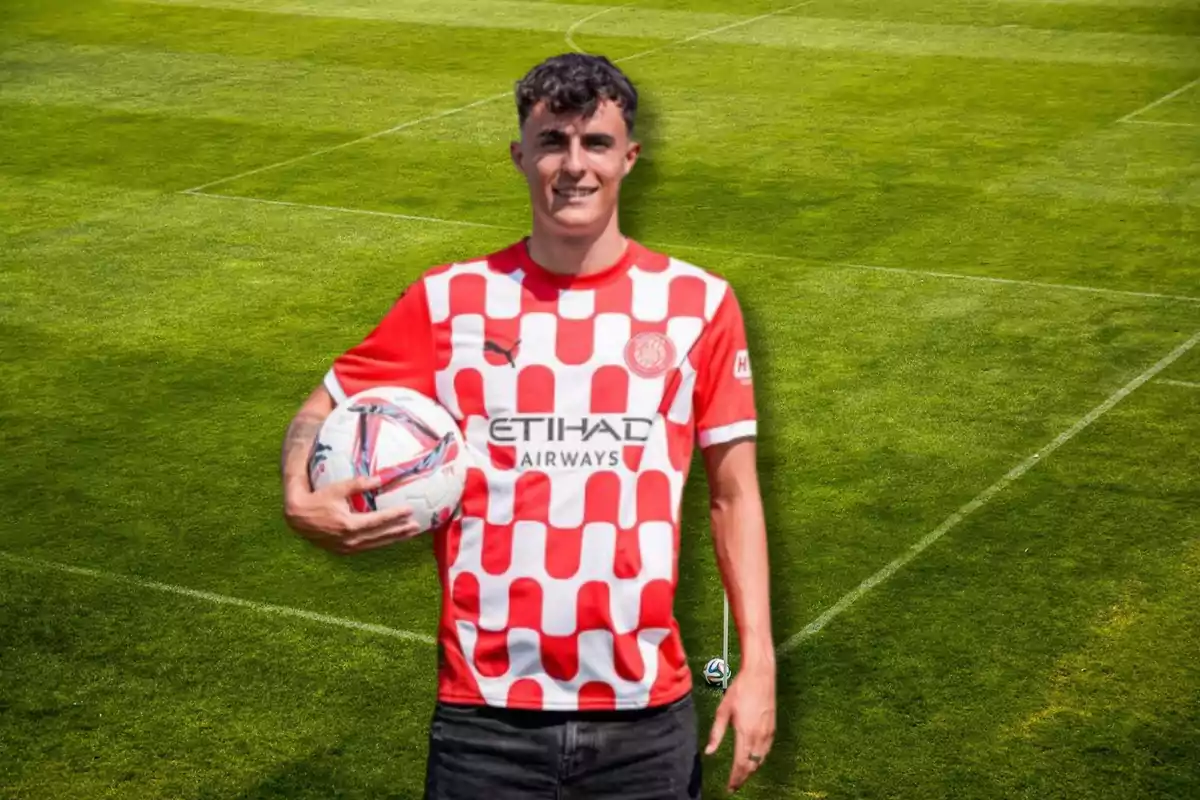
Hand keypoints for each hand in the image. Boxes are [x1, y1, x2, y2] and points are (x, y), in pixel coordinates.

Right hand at [283, 474, 420, 554]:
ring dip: (394, 538)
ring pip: (376, 544)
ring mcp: (347, 547)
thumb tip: (381, 478)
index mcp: (349, 524)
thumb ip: (359, 484)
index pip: (379, 520)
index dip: (395, 515)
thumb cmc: (318, 499)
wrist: (297, 518)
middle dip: (400, 530)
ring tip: (409, 533)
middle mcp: (350, 539)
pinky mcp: (344, 551)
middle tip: (417, 526)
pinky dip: (381, 542)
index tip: (410, 510)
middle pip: (381, 535)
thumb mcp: (337, 489)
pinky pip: (368, 547)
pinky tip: (391, 538)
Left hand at [705, 665, 775, 793]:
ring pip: (760, 760)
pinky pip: (766, 751)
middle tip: (734, 785)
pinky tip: (754, 761)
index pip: (740, 763)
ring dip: (751, 770)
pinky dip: (760, 760)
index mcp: (745, 733)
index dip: (735, 778)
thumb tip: (709, 751)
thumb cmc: (740, 690)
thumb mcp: (723, 711)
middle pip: (751, 765)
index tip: (729, 787)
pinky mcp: (772, 728)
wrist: (760, 676)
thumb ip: (717, 733)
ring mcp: (768, 733)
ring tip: (742, 776)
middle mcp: (758, 736)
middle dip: (743, 777)